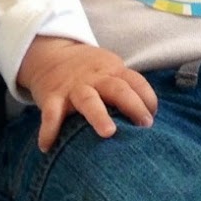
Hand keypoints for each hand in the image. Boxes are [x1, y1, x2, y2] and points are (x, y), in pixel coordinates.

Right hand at [18, 36, 157, 151]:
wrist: (51, 54)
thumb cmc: (89, 71)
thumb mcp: (110, 69)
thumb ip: (126, 87)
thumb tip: (149, 117)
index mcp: (113, 70)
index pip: (136, 81)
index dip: (147, 97)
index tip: (153, 117)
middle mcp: (95, 78)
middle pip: (117, 89)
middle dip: (133, 105)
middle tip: (145, 126)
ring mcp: (73, 88)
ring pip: (88, 100)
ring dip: (99, 116)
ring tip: (109, 133)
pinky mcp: (52, 97)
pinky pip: (50, 114)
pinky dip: (48, 129)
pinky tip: (47, 146)